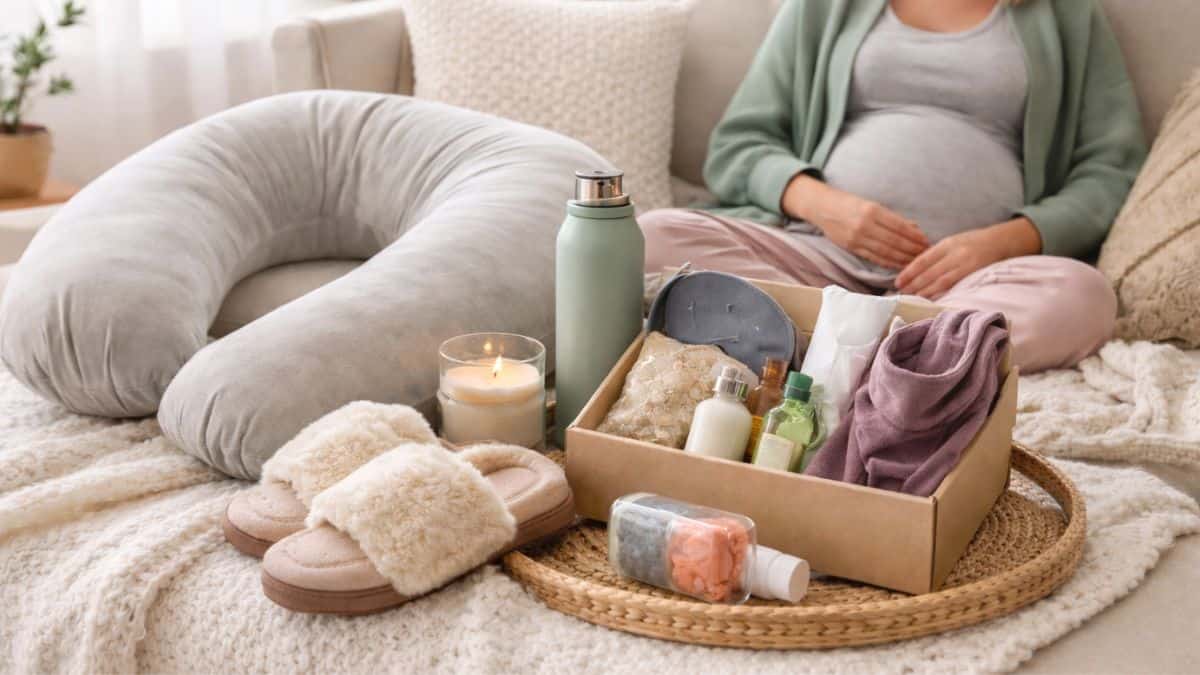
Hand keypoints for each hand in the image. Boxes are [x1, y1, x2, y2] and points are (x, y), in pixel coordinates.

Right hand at [781, 175, 928, 269]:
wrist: (822, 207)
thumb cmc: (849, 203)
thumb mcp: (870, 204)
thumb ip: (891, 217)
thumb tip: (914, 227)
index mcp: (872, 210)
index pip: (900, 226)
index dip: (915, 236)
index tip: (927, 242)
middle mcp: (865, 224)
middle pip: (895, 241)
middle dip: (912, 249)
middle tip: (926, 254)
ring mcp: (857, 237)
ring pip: (886, 252)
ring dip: (903, 258)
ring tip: (916, 262)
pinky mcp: (851, 247)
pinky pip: (874, 257)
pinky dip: (888, 263)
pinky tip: (899, 265)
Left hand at [895, 218, 1042, 298]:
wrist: (1002, 241)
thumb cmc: (973, 243)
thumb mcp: (953, 242)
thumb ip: (937, 254)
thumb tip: (915, 270)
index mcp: (947, 244)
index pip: (923, 259)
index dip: (909, 272)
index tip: (897, 282)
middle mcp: (955, 253)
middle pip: (930, 272)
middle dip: (914, 284)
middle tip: (901, 294)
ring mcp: (966, 264)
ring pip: (941, 281)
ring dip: (925, 291)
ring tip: (913, 299)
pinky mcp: (976, 274)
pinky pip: (956, 285)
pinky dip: (942, 293)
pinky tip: (932, 299)